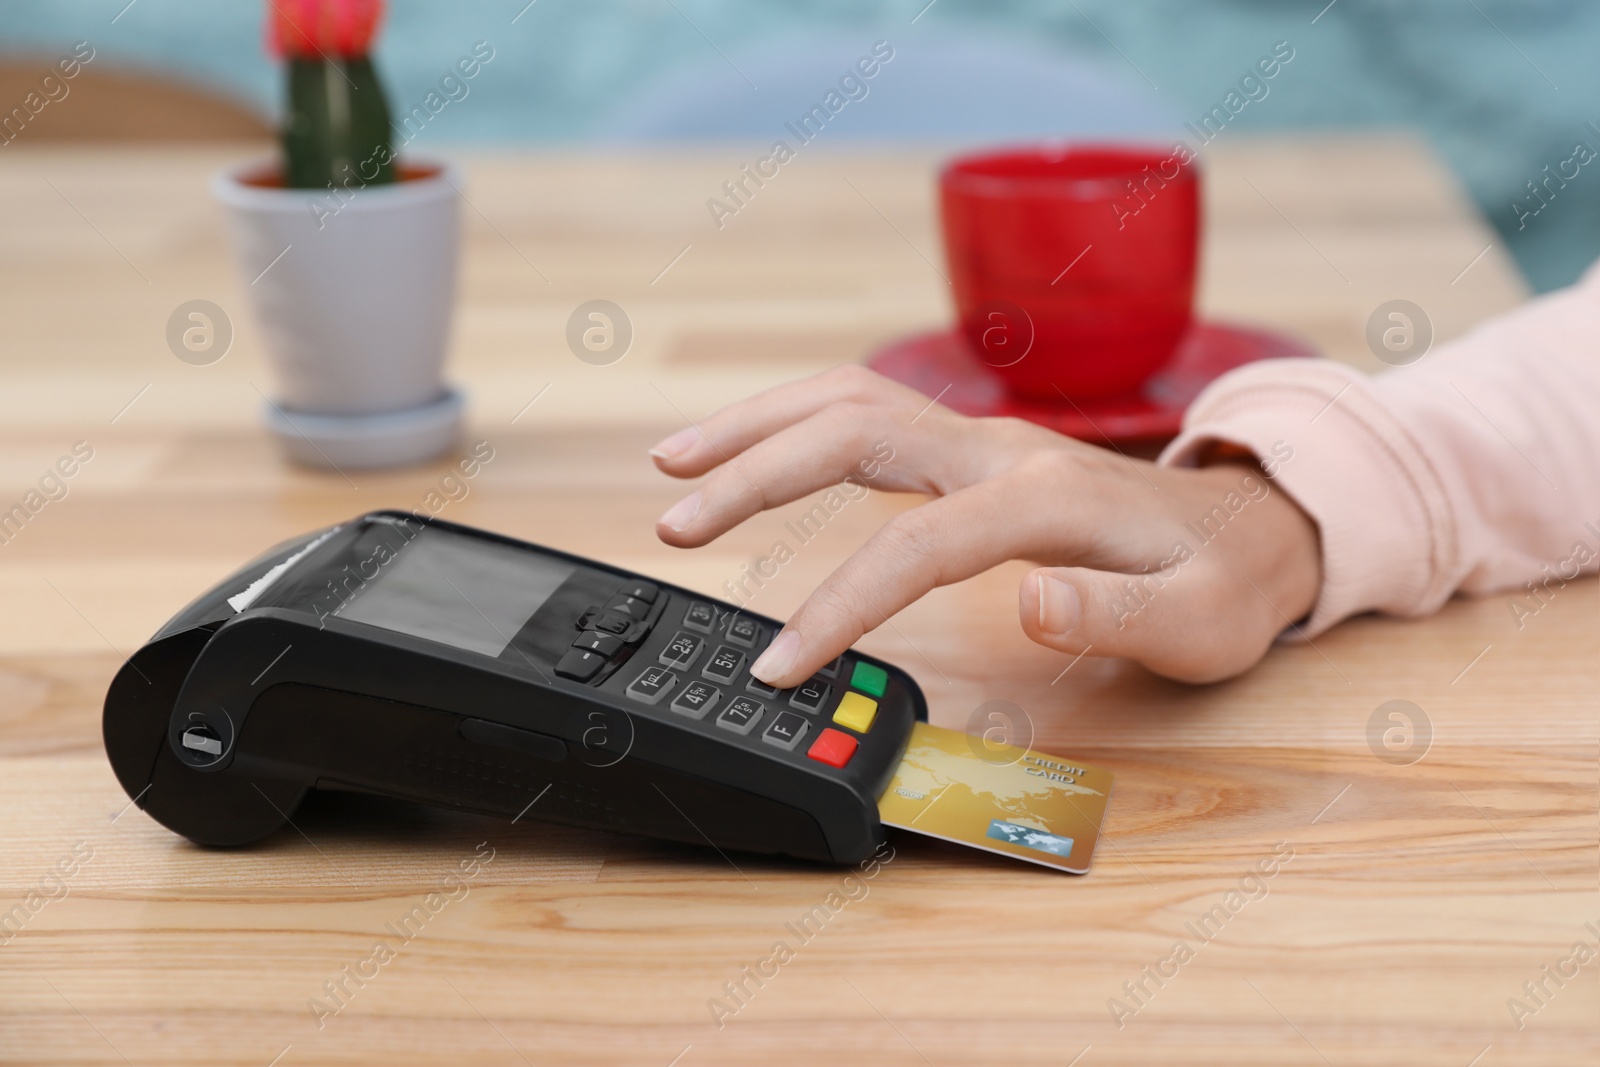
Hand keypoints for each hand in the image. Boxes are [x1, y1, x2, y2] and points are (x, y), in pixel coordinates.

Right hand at [649, 366, 1320, 685]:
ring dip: (756, 425)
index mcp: (1048, 496)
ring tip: (673, 464)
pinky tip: (749, 456)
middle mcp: (1001, 449)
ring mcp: (982, 441)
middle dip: (755, 471)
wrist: (1256, 529)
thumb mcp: (1199, 623)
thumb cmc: (1223, 585)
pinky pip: (863, 416)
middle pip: (853, 428)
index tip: (780, 663)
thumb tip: (1032, 604)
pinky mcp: (969, 451)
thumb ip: (1119, 615)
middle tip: (673, 521)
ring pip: (847, 400)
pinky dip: (792, 426)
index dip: (839, 602)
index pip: (915, 545)